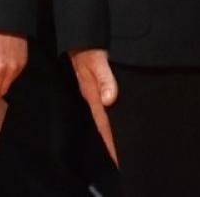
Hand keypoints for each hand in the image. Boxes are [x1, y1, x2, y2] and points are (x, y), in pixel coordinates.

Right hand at [69, 47, 119, 163]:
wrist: (77, 36)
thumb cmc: (87, 46)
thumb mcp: (97, 59)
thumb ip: (104, 77)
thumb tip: (110, 99)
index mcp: (93, 94)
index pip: (104, 124)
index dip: (111, 143)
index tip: (118, 161)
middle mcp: (93, 96)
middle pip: (103, 125)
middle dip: (111, 143)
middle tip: (122, 162)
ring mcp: (93, 91)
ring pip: (103, 118)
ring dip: (110, 133)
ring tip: (119, 149)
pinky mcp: (95, 86)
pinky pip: (103, 108)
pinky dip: (109, 119)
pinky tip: (114, 122)